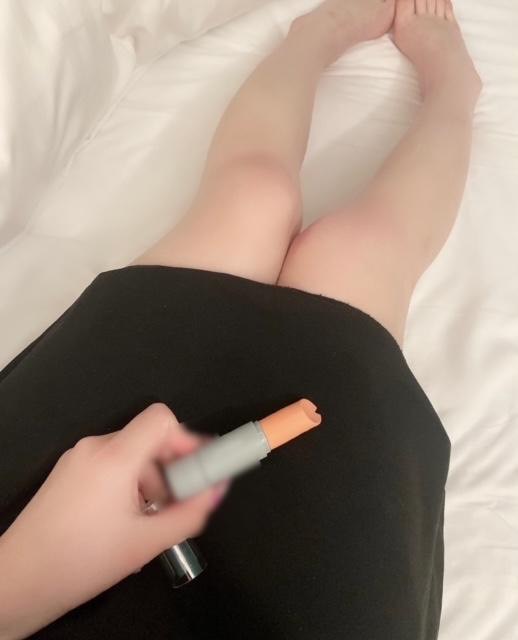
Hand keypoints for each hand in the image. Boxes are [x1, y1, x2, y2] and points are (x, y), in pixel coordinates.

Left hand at [0, 404, 225, 639]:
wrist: (19, 581)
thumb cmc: (76, 562)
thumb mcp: (147, 542)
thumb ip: (191, 513)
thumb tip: (215, 491)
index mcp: (115, 458)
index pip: (162, 418)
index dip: (188, 438)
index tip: (200, 466)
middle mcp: (95, 448)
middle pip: (149, 439)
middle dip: (171, 469)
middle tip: (178, 502)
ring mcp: (79, 458)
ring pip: (131, 455)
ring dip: (149, 482)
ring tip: (146, 521)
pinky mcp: (69, 471)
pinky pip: (111, 465)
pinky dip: (128, 484)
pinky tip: (124, 520)